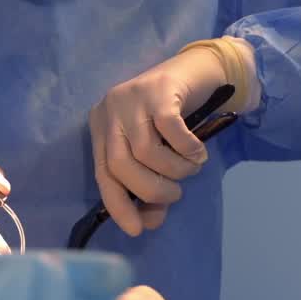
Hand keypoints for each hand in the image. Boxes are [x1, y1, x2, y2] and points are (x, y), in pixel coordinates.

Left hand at [88, 47, 223, 236]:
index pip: (102, 173)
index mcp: (102, 126)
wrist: (198, 70)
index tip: (137, 229)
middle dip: (150, 189)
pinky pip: (170, 130)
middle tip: (175, 194)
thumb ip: (151, 180)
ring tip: (191, 168)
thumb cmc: (174, 115)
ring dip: (174, 170)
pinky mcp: (160, 89)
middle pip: (119, 164)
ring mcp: (133, 96)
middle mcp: (111, 109)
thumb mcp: (156, 149)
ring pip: (146, 151)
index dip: (118, 205)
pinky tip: (198, 152)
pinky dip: (187, 149)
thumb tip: (151, 220)